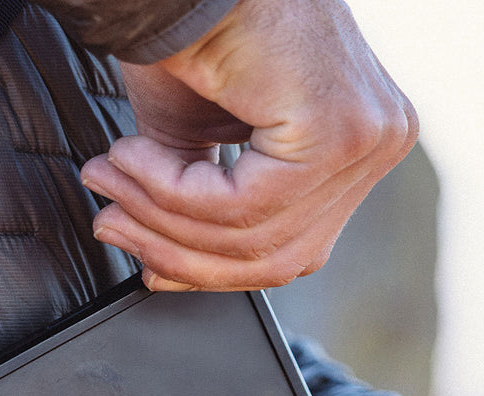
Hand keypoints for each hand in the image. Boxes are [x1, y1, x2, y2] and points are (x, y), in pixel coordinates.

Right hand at [80, 0, 417, 290]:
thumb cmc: (197, 36)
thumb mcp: (197, 154)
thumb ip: (199, 217)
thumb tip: (162, 271)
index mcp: (353, 150)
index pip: (283, 251)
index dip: (201, 272)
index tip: (143, 262)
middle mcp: (375, 144)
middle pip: (270, 257)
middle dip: (172, 248)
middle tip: (108, 221)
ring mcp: (367, 139)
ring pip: (249, 237)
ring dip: (159, 213)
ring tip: (112, 178)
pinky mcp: (338, 132)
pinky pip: (242, 206)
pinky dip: (171, 190)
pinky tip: (135, 158)